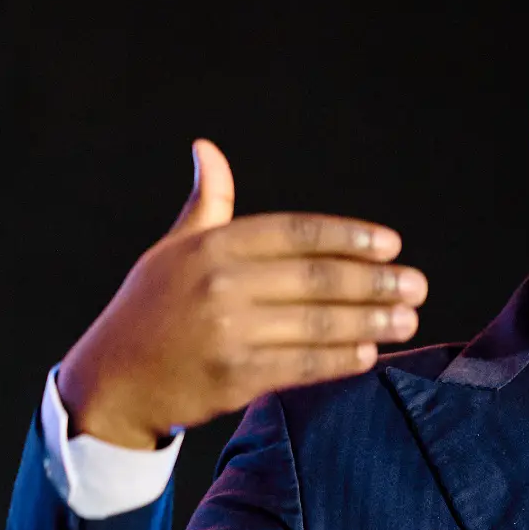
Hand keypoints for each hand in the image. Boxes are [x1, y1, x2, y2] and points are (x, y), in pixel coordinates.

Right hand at [55, 140, 426, 446]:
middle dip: (375, 282)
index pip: (296, 233)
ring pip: (317, 324)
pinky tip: (370, 353)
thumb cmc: (150, 309)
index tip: (391, 244)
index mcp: (212, 246)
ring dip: (371, 322)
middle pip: (316, 279)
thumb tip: (208, 149)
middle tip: (417, 285)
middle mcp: (221, 285)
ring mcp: (228, 333)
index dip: (349, 237)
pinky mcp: (233, 378)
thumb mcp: (172, 249)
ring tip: (408, 319)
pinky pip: (301, 366)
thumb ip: (208, 204)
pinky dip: (340, 359)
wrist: (112, 380)